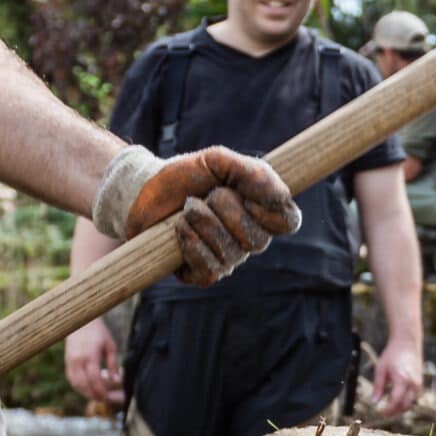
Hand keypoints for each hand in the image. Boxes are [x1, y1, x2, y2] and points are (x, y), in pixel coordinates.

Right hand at [66, 321, 122, 406]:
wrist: (80, 322)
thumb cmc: (98, 333)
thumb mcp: (110, 346)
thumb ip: (113, 364)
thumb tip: (116, 380)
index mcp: (90, 356)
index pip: (94, 380)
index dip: (101, 391)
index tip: (108, 398)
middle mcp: (77, 360)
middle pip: (84, 385)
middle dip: (94, 395)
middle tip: (104, 400)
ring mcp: (70, 362)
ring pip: (76, 384)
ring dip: (86, 393)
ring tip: (97, 396)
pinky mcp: (67, 362)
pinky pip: (71, 379)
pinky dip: (79, 387)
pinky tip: (88, 389)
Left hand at [126, 146, 302, 284]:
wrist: (147, 190)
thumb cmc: (188, 175)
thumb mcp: (218, 161)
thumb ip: (252, 172)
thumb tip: (282, 196)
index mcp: (262, 212)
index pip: (289, 222)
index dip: (269, 209)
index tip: (243, 191)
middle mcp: (250, 240)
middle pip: (257, 240)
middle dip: (226, 209)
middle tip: (208, 195)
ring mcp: (228, 259)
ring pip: (230, 253)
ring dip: (203, 223)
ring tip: (188, 209)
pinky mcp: (203, 274)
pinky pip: (209, 269)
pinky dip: (191, 244)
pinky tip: (179, 229)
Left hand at [367, 339, 422, 416]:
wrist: (407, 343)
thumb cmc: (392, 354)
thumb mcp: (380, 369)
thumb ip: (377, 387)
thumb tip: (374, 402)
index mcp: (402, 380)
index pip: (395, 402)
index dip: (387, 410)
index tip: (379, 412)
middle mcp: (413, 384)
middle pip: (405, 406)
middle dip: (394, 412)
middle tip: (383, 413)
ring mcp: (418, 384)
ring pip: (411, 403)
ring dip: (400, 408)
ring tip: (389, 408)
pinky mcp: (420, 383)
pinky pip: (414, 398)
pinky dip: (406, 402)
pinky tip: (396, 400)